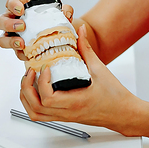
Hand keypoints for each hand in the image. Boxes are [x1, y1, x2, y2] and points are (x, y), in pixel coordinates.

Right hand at [0, 0, 74, 60]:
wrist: (61, 36)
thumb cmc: (55, 21)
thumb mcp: (61, 14)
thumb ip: (65, 10)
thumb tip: (66, 13)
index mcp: (21, 9)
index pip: (11, 3)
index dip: (13, 5)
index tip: (21, 9)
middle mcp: (13, 22)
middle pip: (0, 21)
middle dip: (8, 24)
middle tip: (22, 26)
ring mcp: (14, 36)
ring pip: (2, 39)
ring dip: (10, 41)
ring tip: (22, 43)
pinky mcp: (19, 50)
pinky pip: (15, 53)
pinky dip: (21, 54)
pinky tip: (29, 55)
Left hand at [20, 25, 142, 134]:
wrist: (122, 113)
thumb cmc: (114, 96)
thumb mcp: (100, 69)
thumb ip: (86, 49)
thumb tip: (80, 31)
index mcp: (76, 102)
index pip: (48, 99)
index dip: (41, 83)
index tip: (45, 69)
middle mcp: (68, 112)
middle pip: (36, 108)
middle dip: (27, 89)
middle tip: (31, 72)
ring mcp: (65, 116)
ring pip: (35, 114)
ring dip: (26, 97)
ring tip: (29, 81)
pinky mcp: (64, 117)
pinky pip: (41, 115)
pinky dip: (32, 103)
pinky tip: (35, 90)